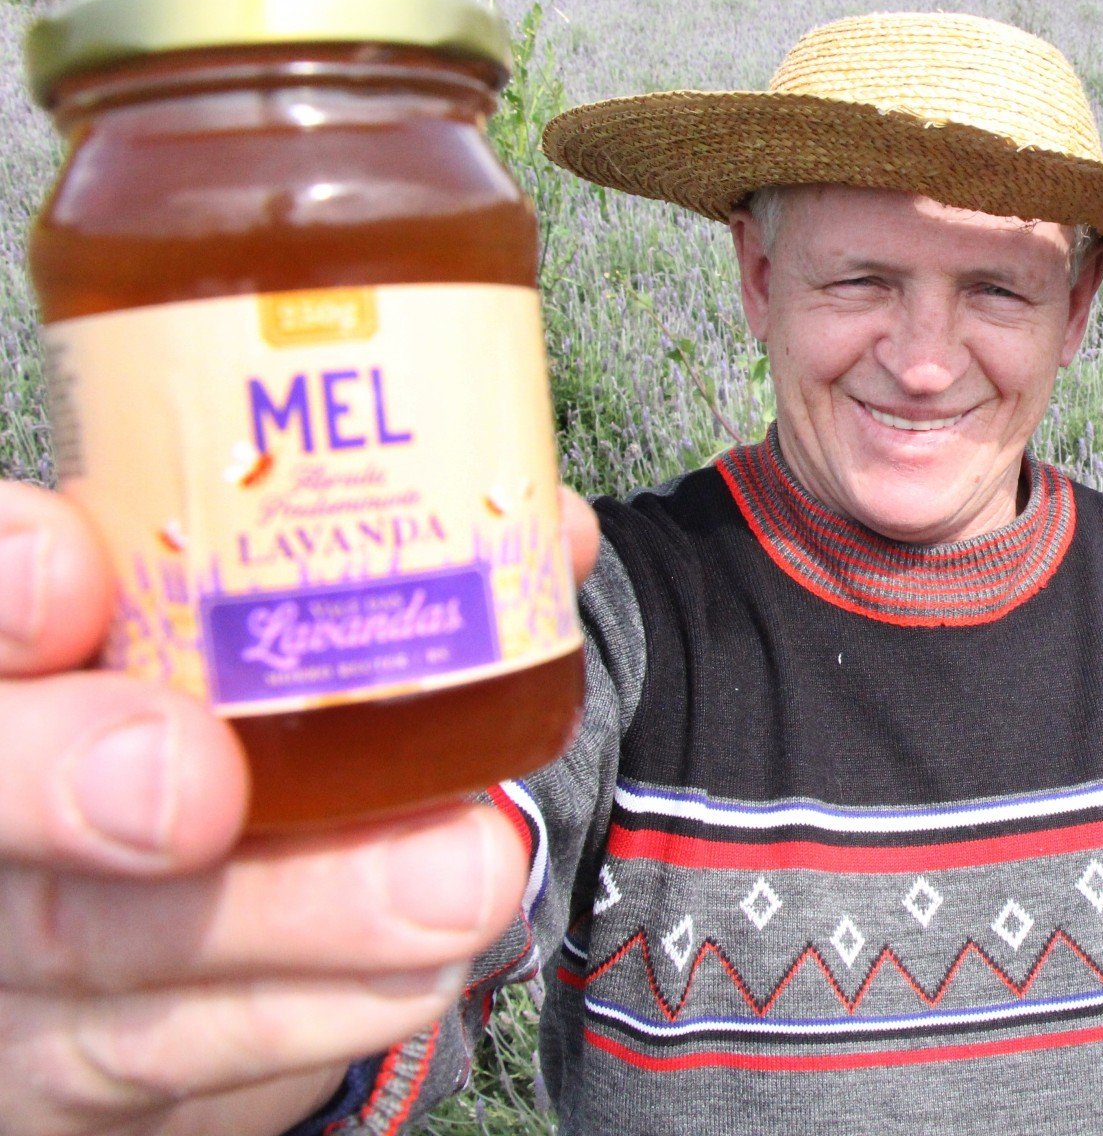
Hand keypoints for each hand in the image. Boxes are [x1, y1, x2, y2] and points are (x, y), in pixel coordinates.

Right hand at [0, 481, 601, 1135]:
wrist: (168, 943)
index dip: (1, 584)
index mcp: (18, 655)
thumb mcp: (250, 630)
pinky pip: (179, 1048)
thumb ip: (367, 574)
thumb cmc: (209, 727)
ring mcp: (12, 947)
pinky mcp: (71, 1068)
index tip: (72, 568)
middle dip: (78, 776)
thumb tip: (546, 536)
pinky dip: (319, 1006)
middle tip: (197, 785)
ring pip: (102, 939)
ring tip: (457, 877)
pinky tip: (424, 969)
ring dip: (291, 911)